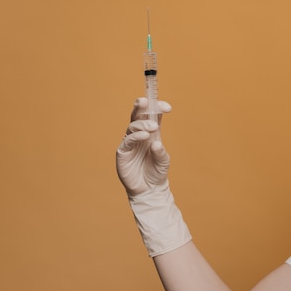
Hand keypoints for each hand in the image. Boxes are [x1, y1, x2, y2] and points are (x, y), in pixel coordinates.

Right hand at [116, 97, 191, 256]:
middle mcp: (140, 134)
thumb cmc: (157, 173)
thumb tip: (156, 143)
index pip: (153, 115)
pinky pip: (128, 140)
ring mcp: (130, 142)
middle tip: (145, 100)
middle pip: (137, 115)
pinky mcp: (123, 152)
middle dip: (141, 106)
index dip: (157, 108)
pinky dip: (136, 136)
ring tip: (152, 128)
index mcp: (152, 132)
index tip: (167, 107)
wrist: (149, 190)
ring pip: (132, 126)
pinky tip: (144, 136)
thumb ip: (161, 152)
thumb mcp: (164, 161)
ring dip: (142, 124)